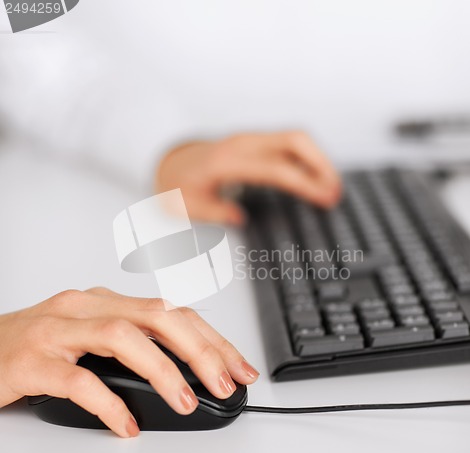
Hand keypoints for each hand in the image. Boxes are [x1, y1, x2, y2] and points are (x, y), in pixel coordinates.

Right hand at [0, 288, 258, 437]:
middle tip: (226, 382)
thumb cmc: (39, 346)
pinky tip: (125, 425)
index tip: (238, 366)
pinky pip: (77, 380)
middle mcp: (86, 307)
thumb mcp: (93, 336)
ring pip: (122, 338)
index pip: (173, 311)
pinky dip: (108, 404)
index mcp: (107, 301)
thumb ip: (135, 346)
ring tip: (187, 402)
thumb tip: (185, 374)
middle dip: (200, 349)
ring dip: (163, 371)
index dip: (211, 338)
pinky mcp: (31, 361)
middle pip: (157, 315)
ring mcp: (58, 330)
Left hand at [156, 131, 341, 224]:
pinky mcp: (256, 142)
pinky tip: (315, 176)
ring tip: (331, 186)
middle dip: (322, 163)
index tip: (327, 198)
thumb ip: (213, 212)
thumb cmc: (179, 186)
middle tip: (335, 192)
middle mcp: (243, 144)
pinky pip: (288, 143)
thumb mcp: (187, 206)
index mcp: (228, 161)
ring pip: (296, 138)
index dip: (306, 183)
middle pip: (295, 140)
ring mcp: (250, 139)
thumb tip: (240, 218)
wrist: (172, 164)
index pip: (278, 168)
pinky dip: (307, 157)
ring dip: (318, 158)